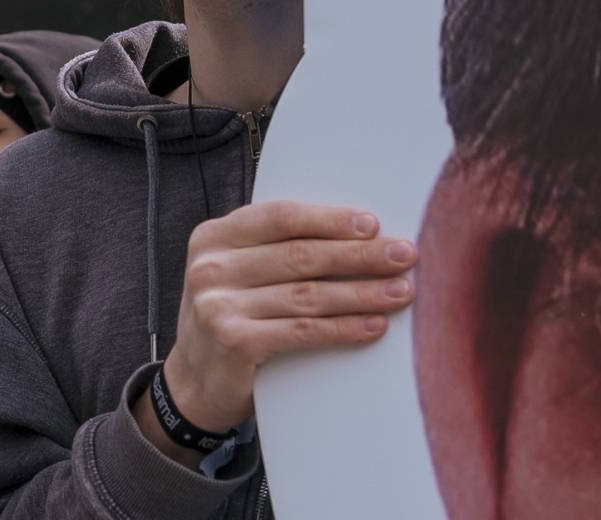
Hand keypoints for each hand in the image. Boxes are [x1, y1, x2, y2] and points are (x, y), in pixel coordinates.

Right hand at [155, 201, 416, 441]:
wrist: (194, 383)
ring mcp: (218, 305)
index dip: (330, 219)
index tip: (374, 224)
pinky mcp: (234, 342)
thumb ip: (275, 249)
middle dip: (360, 254)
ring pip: (308, 294)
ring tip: (401, 291)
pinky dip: (344, 328)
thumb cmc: (231, 317)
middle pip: (301, 255)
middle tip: (405, 255)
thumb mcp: (237, 271)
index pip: (281, 217)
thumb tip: (358, 234)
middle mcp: (212, 266)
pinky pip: (303, 331)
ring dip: (362, 292)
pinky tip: (374, 325)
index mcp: (215, 236)